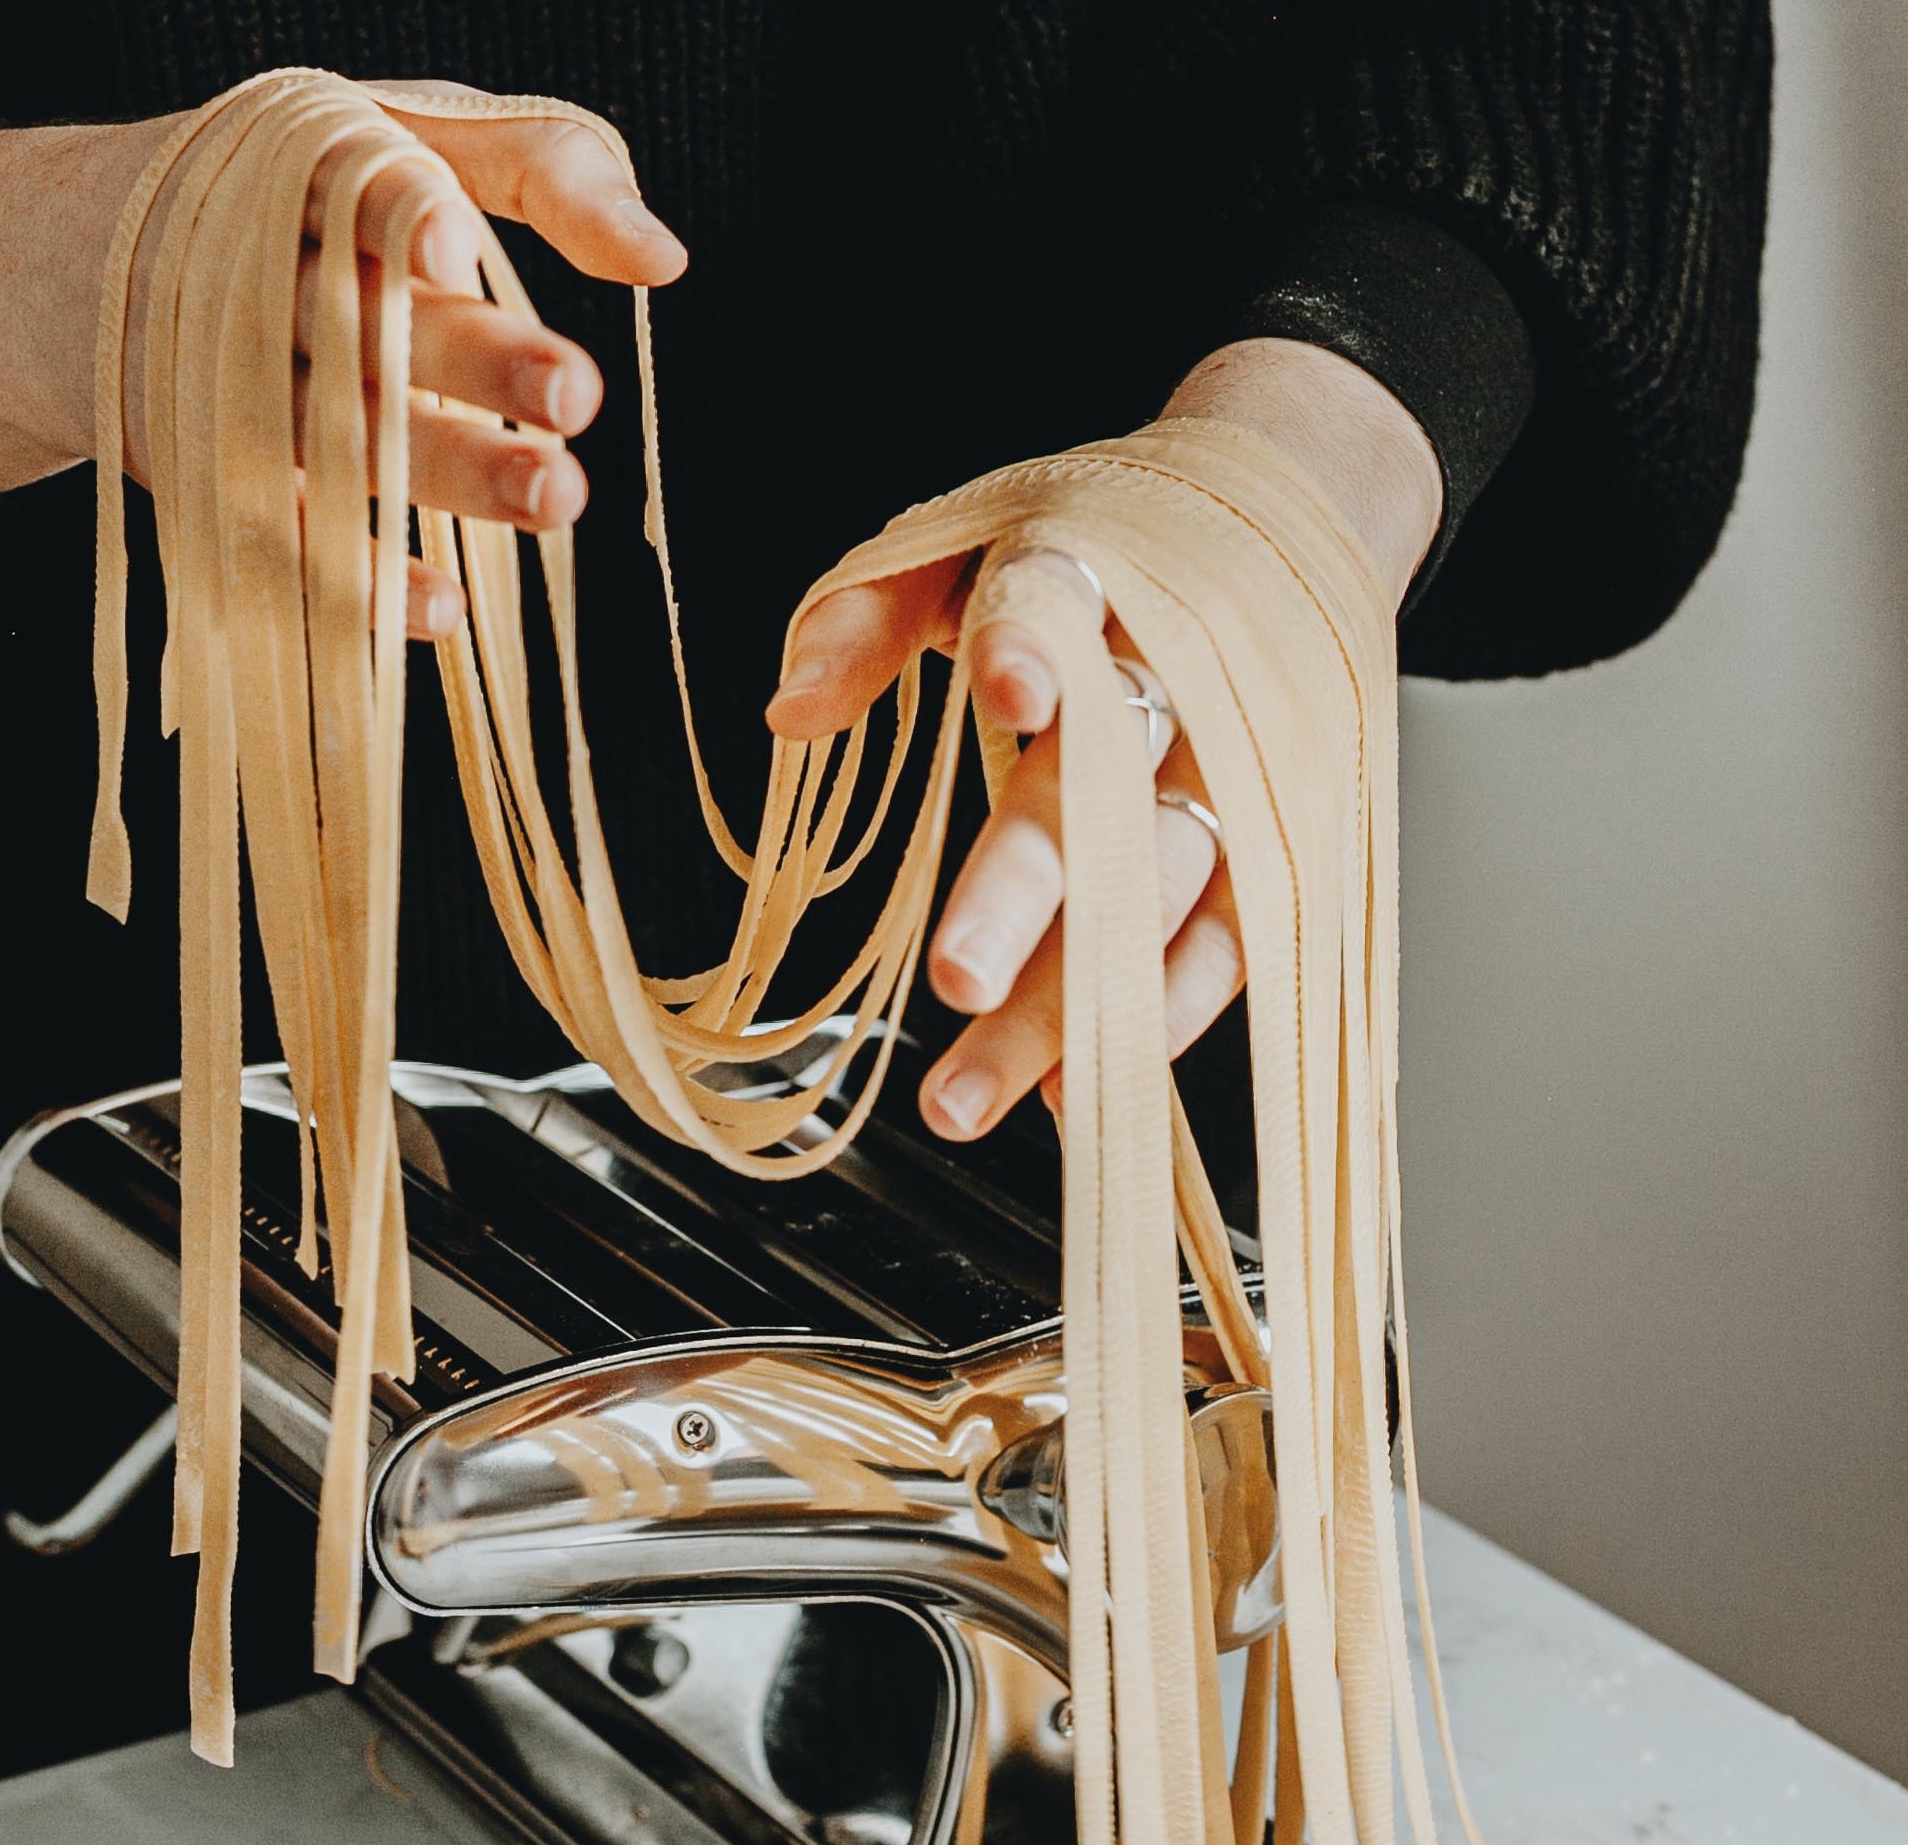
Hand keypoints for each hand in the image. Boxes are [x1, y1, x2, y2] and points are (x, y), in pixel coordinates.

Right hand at [129, 80, 688, 638]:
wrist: (72, 264)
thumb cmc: (296, 198)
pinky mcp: (202, 480)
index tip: (458, 247)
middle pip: (368, 318)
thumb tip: (665, 258)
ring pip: (341, 433)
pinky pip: (281, 539)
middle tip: (576, 391)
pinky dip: (360, 579)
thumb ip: (539, 167)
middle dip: (474, 356)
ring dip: (451, 467)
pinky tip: (444, 608)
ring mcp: (222, 383)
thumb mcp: (402, 138)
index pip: (358, 180)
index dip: (401, 212)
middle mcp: (256, 273)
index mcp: (303, 168)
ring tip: (557, 495)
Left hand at [764, 338, 1441, 1139]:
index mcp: (1087, 581)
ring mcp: (1239, 767)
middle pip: (1104, 790)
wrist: (1293, 511)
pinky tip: (1074, 1088)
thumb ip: (866, 620)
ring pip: (1159, 895)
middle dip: (1029, 892)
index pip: (1058, 607)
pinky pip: (1230, 945)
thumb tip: (789, 714)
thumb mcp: (967, 541)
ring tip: (973, 1094)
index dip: (1031, 650)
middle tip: (956, 978)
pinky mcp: (1285, 839)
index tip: (1003, 692)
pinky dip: (1159, 1021)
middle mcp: (1174, 679)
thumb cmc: (1103, 545)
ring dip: (1072, 1005)